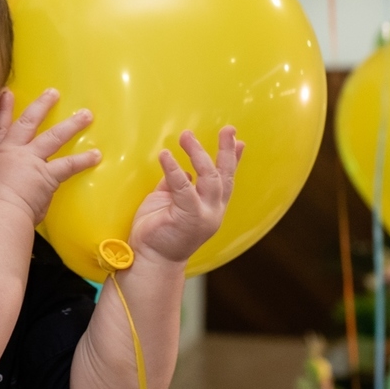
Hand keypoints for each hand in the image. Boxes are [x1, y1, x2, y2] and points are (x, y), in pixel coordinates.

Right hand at [0, 88, 100, 223]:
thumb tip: (8, 189)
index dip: (3, 109)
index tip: (8, 93)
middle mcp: (13, 151)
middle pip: (28, 122)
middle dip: (41, 106)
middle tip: (53, 92)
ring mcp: (31, 160)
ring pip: (54, 136)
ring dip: (71, 124)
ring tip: (86, 115)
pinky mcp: (47, 174)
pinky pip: (68, 165)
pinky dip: (83, 160)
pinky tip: (96, 155)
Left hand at [128, 126, 243, 264]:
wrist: (150, 259)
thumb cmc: (157, 231)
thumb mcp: (168, 201)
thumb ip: (177, 185)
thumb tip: (183, 170)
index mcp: (210, 207)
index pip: (226, 179)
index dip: (233, 159)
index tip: (239, 140)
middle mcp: (213, 210)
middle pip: (224, 175)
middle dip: (227, 151)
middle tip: (228, 129)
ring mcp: (204, 215)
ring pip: (210, 178)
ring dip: (199, 154)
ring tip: (187, 136)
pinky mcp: (190, 217)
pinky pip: (183, 188)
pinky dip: (175, 170)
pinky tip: (166, 155)